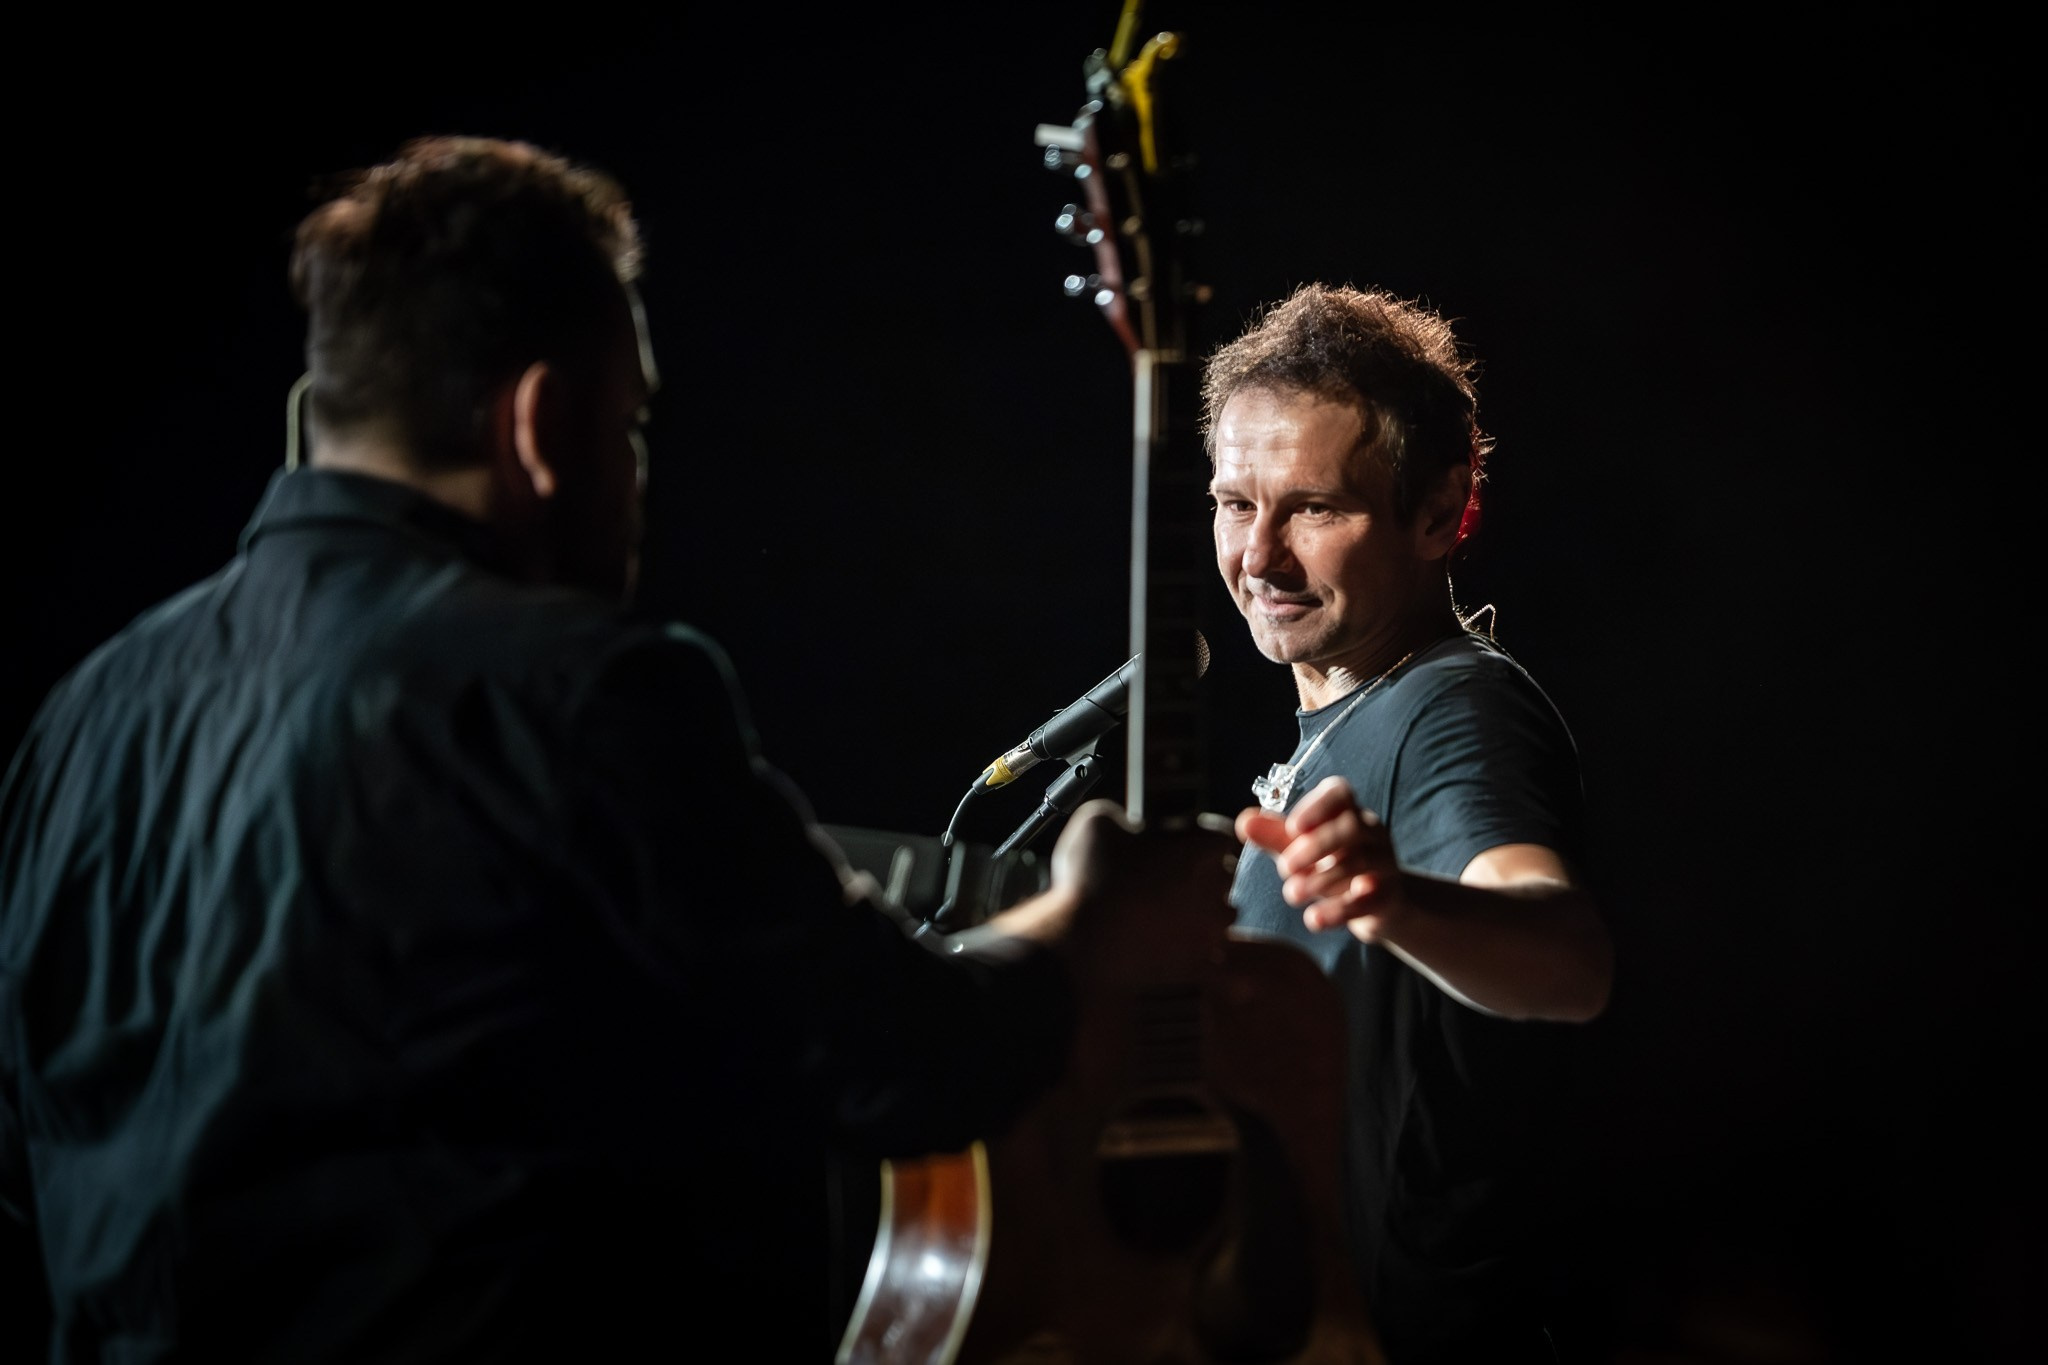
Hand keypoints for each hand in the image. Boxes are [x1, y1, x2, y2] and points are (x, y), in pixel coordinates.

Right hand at [1048, 799, 1238, 986]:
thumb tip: (1125, 824)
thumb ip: (1124, 815)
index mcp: (1200, 847)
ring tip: (1166, 915)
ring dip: (1202, 913)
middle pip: (1225, 874)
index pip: (1219, 834)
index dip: (1195, 836)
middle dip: (1201, 873)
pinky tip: (1170, 946)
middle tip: (1165, 878)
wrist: (1079, 944)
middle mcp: (1216, 888)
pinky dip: (1200, 953)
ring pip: (1222, 917)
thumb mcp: (1097, 821)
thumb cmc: (1088, 880)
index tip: (1176, 841)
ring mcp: (1212, 930)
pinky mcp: (1201, 965)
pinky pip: (1216, 959)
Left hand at [1234, 775, 1400, 939]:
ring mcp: (1384, 863)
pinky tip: (1313, 919)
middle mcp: (1371, 832)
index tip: (1292, 827)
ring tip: (1291, 894)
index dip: (1317, 806)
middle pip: (1351, 827)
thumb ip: (1275, 837)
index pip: (1340, 793)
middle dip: (1315, 846)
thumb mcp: (1301, 851)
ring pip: (1359, 862)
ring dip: (1320, 879)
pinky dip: (1338, 911)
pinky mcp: (1387, 896)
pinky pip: (1367, 900)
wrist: (1375, 905)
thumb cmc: (1333, 867)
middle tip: (1284, 867)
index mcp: (1348, 812)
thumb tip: (1243, 821)